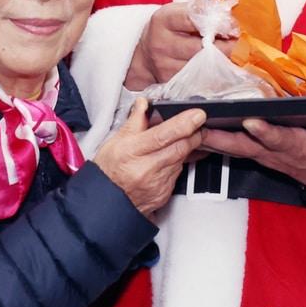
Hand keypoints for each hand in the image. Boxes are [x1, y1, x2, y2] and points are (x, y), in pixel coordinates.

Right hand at [94, 98, 204, 216]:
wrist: (107, 202)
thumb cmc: (109, 171)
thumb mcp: (115, 142)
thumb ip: (134, 122)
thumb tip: (144, 104)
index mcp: (132, 152)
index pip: (163, 135)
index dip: (183, 124)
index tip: (197, 115)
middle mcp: (146, 168)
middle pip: (180, 148)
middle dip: (194, 134)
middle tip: (198, 124)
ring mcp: (157, 183)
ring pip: (181, 160)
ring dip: (185, 148)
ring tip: (180, 140)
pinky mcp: (164, 193)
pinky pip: (178, 173)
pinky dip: (177, 163)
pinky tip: (169, 159)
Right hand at [124, 3, 232, 89]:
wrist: (144, 55)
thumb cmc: (169, 29)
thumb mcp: (178, 12)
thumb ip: (201, 10)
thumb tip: (228, 14)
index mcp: (164, 20)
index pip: (192, 18)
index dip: (216, 22)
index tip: (232, 26)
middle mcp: (162, 44)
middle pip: (200, 47)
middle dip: (226, 47)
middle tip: (241, 45)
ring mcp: (165, 66)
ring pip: (202, 67)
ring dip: (223, 63)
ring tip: (235, 57)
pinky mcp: (170, 83)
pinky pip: (199, 81)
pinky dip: (214, 76)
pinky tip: (224, 71)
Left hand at [201, 117, 305, 194]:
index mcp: (297, 147)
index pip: (279, 139)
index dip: (264, 131)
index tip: (249, 121)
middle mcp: (277, 153)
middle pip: (247, 147)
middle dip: (223, 138)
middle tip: (200, 128)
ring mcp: (266, 157)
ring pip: (236, 149)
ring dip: (213, 141)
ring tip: (190, 129)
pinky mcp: (261, 157)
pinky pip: (236, 151)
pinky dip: (218, 144)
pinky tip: (199, 137)